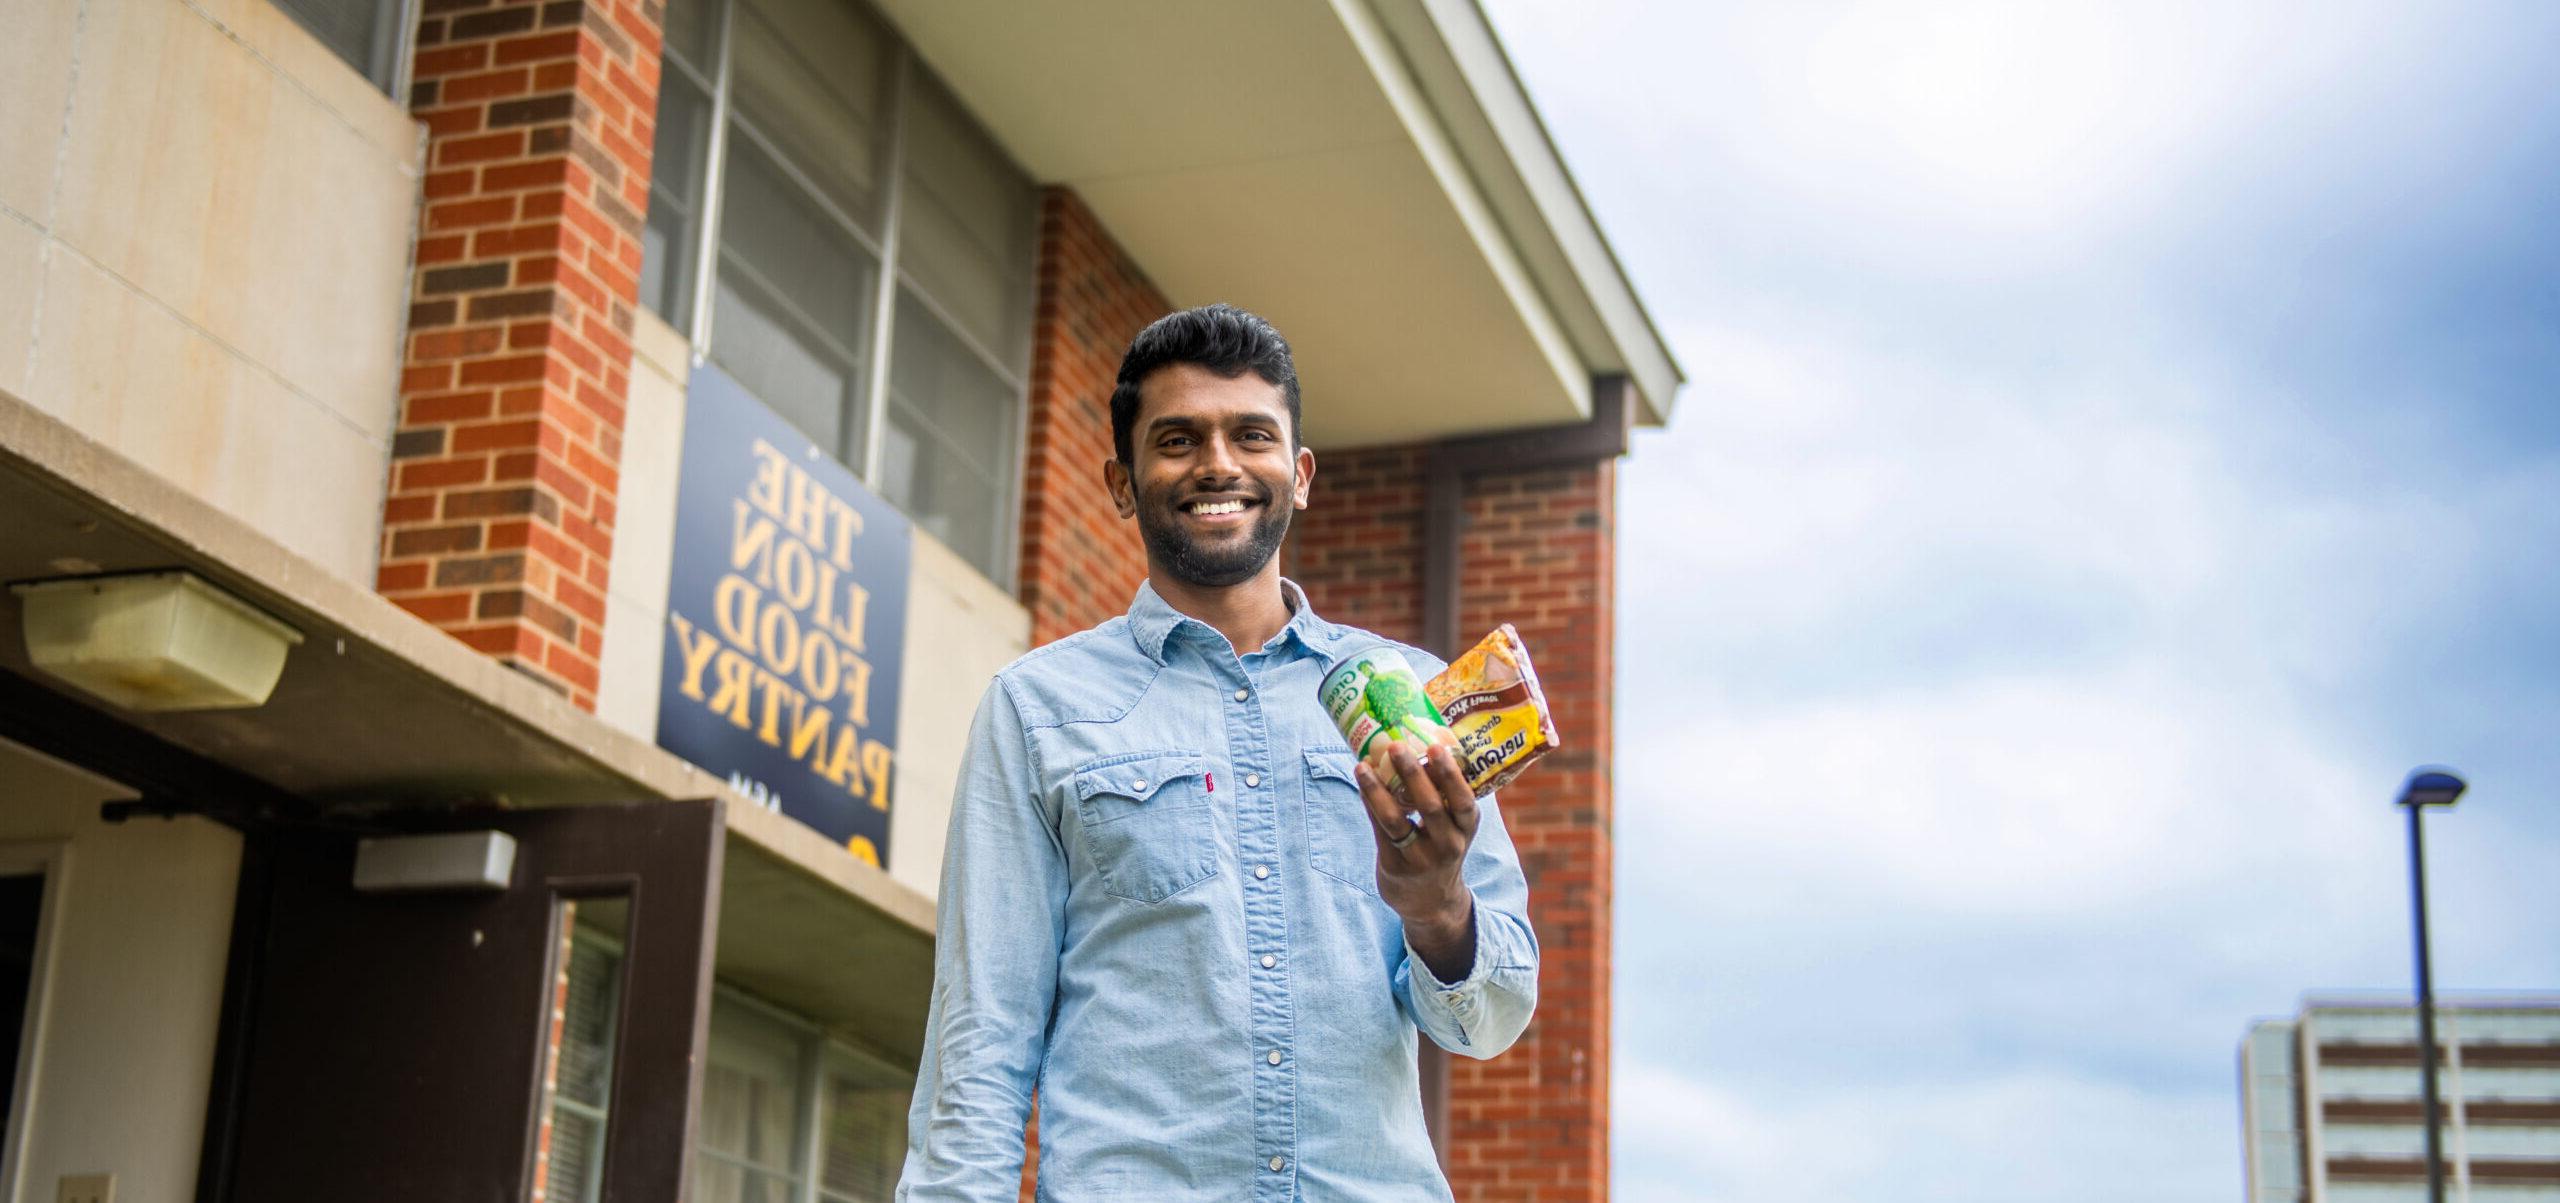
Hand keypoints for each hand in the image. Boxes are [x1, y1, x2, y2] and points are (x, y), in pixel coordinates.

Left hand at [1355, 741, 1478, 980]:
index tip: (1436, 747)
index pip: (1464, 801)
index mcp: (1466, 829)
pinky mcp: (1395, 867)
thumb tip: (1417, 746)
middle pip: (1430, 807)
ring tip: (1363, 765)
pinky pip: (1380, 830)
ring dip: (1378, 790)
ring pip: (1397, 821)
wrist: (1432, 903)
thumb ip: (1442, 797)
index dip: (1451, 775)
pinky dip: (1370, 803)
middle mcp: (1447, 845)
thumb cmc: (1441, 849)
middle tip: (1396, 745)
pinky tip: (1362, 781)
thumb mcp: (1454, 829)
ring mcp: (1420, 859)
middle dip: (1412, 774)